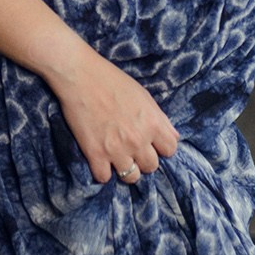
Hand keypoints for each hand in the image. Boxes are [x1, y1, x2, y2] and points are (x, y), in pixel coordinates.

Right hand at [51, 42, 178, 183]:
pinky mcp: (95, 154)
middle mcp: (138, 140)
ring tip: (117, 158)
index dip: (161, 148)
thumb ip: (160, 119)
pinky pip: (104, 178)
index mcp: (152, 124)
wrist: (80, 76)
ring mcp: (117, 150)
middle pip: (151, 167)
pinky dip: (102, 171)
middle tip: (132, 149)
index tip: (152, 144)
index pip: (170, 150)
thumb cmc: (112, 81)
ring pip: (131, 177)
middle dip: (144, 159)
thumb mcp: (143, 96)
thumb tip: (173, 137)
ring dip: (125, 168)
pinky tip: (100, 159)